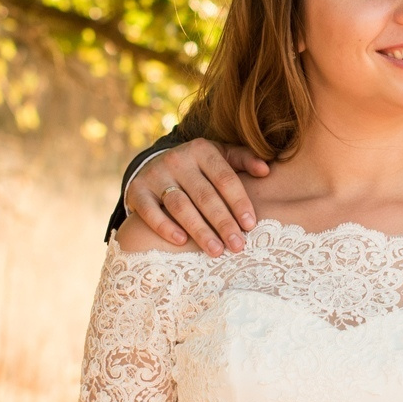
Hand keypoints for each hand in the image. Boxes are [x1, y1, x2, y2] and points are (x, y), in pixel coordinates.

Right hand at [124, 138, 269, 254]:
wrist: (153, 164)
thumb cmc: (198, 167)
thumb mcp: (220, 156)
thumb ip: (243, 160)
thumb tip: (266, 170)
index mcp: (202, 150)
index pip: (225, 178)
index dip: (238, 202)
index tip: (250, 225)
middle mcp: (177, 159)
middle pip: (205, 196)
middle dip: (223, 223)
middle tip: (237, 246)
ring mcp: (155, 175)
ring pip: (180, 206)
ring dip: (199, 230)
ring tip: (215, 250)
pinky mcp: (136, 191)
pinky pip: (150, 211)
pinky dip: (165, 226)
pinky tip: (181, 241)